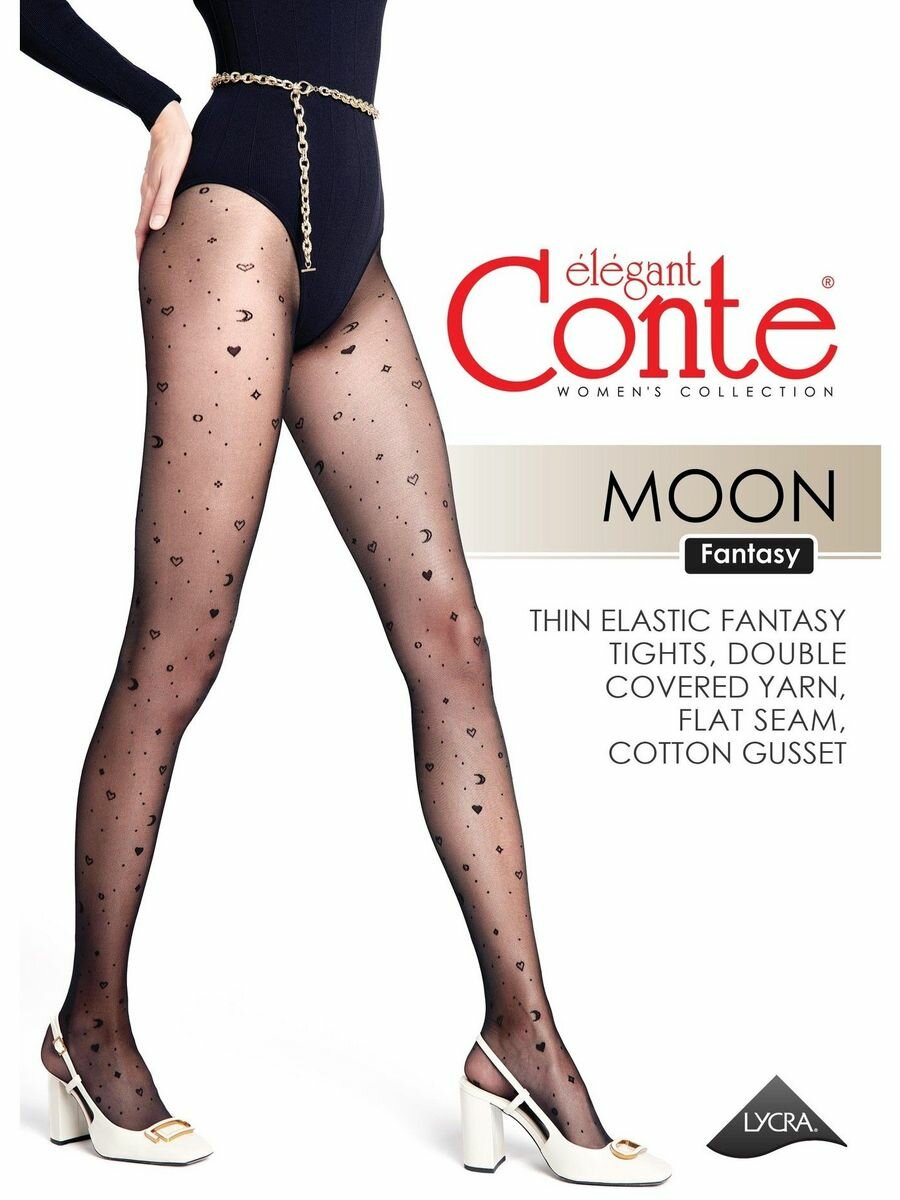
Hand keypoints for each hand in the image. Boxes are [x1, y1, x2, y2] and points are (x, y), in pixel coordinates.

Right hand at [135, 100, 191, 260]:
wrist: (168, 122)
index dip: (141, 249)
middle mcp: (147, 193)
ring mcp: (150, 186)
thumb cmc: (175, 149)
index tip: (142, 266)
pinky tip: (160, 223)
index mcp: (150, 195)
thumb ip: (164, 202)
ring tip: (153, 249)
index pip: (142, 229)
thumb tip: (155, 227)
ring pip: (147, 216)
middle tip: (147, 264)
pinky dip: (153, 219)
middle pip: (142, 226)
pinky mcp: (155, 180)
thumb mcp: (172, 176)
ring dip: (148, 233)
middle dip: (143, 246)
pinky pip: (152, 205)